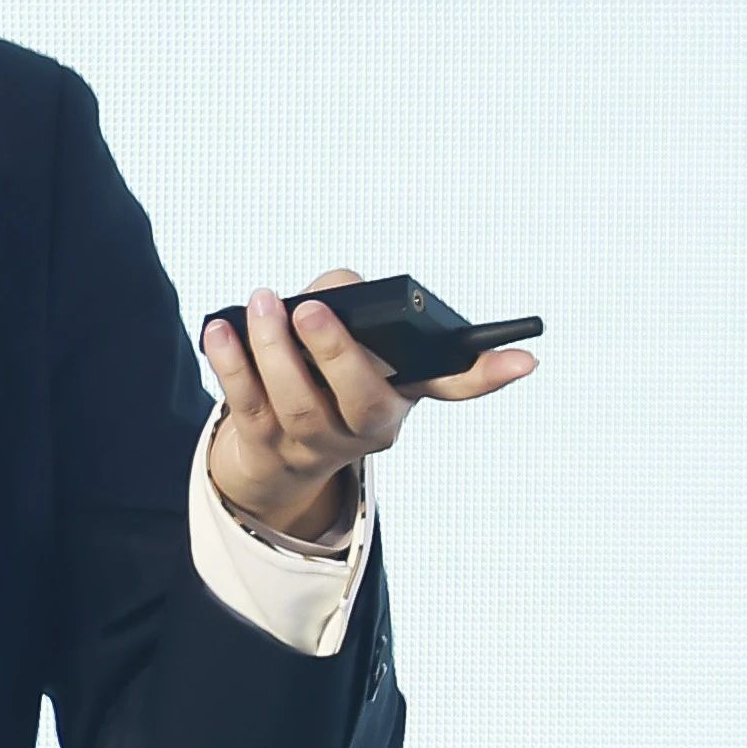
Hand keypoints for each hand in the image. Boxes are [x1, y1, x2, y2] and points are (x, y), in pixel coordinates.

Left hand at [203, 271, 535, 542]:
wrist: (275, 458)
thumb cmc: (323, 379)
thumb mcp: (353, 347)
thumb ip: (352, 305)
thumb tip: (333, 289)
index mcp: (401, 397)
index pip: (454, 386)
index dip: (490, 375)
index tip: (526, 359)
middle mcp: (367, 427)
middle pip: (361, 401)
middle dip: (336, 353)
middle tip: (312, 310)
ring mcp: (314, 443)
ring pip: (297, 404)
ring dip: (274, 350)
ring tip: (262, 303)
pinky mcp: (263, 444)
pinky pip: (245, 403)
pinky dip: (231, 363)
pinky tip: (220, 328)